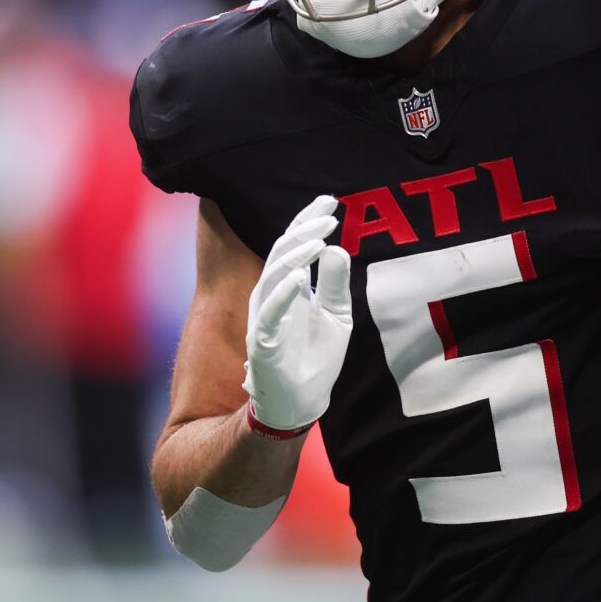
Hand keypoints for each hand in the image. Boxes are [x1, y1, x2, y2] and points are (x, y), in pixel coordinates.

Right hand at [243, 195, 352, 435]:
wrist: (303, 400)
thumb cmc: (316, 357)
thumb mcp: (336, 314)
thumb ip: (334, 283)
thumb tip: (337, 247)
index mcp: (287, 287)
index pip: (294, 245)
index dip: (308, 221)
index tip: (331, 200)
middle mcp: (271, 296)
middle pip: (281, 252)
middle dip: (304, 230)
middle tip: (330, 214)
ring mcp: (265, 317)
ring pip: (273, 275)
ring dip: (295, 255)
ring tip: (319, 240)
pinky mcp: (263, 340)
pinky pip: (270, 312)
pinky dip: (282, 293)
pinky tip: (299, 277)